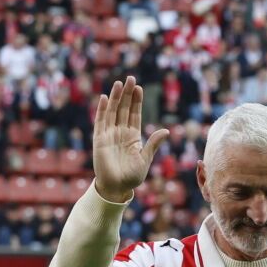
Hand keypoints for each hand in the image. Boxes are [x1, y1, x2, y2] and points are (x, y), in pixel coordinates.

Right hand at [92, 75, 169, 202]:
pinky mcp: (100, 140)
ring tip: (119, 83)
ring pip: (113, 112)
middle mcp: (120, 133)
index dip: (136, 101)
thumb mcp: (145, 158)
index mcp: (133, 137)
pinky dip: (103, 110)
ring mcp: (109, 135)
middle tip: (131, 78)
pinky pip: (101, 122)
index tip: (139, 88)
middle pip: (124, 109)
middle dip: (127, 94)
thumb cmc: (132, 176)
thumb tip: (166, 130)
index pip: (134, 114)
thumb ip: (153, 144)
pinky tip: (106, 98)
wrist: (117, 188)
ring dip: (116, 98)